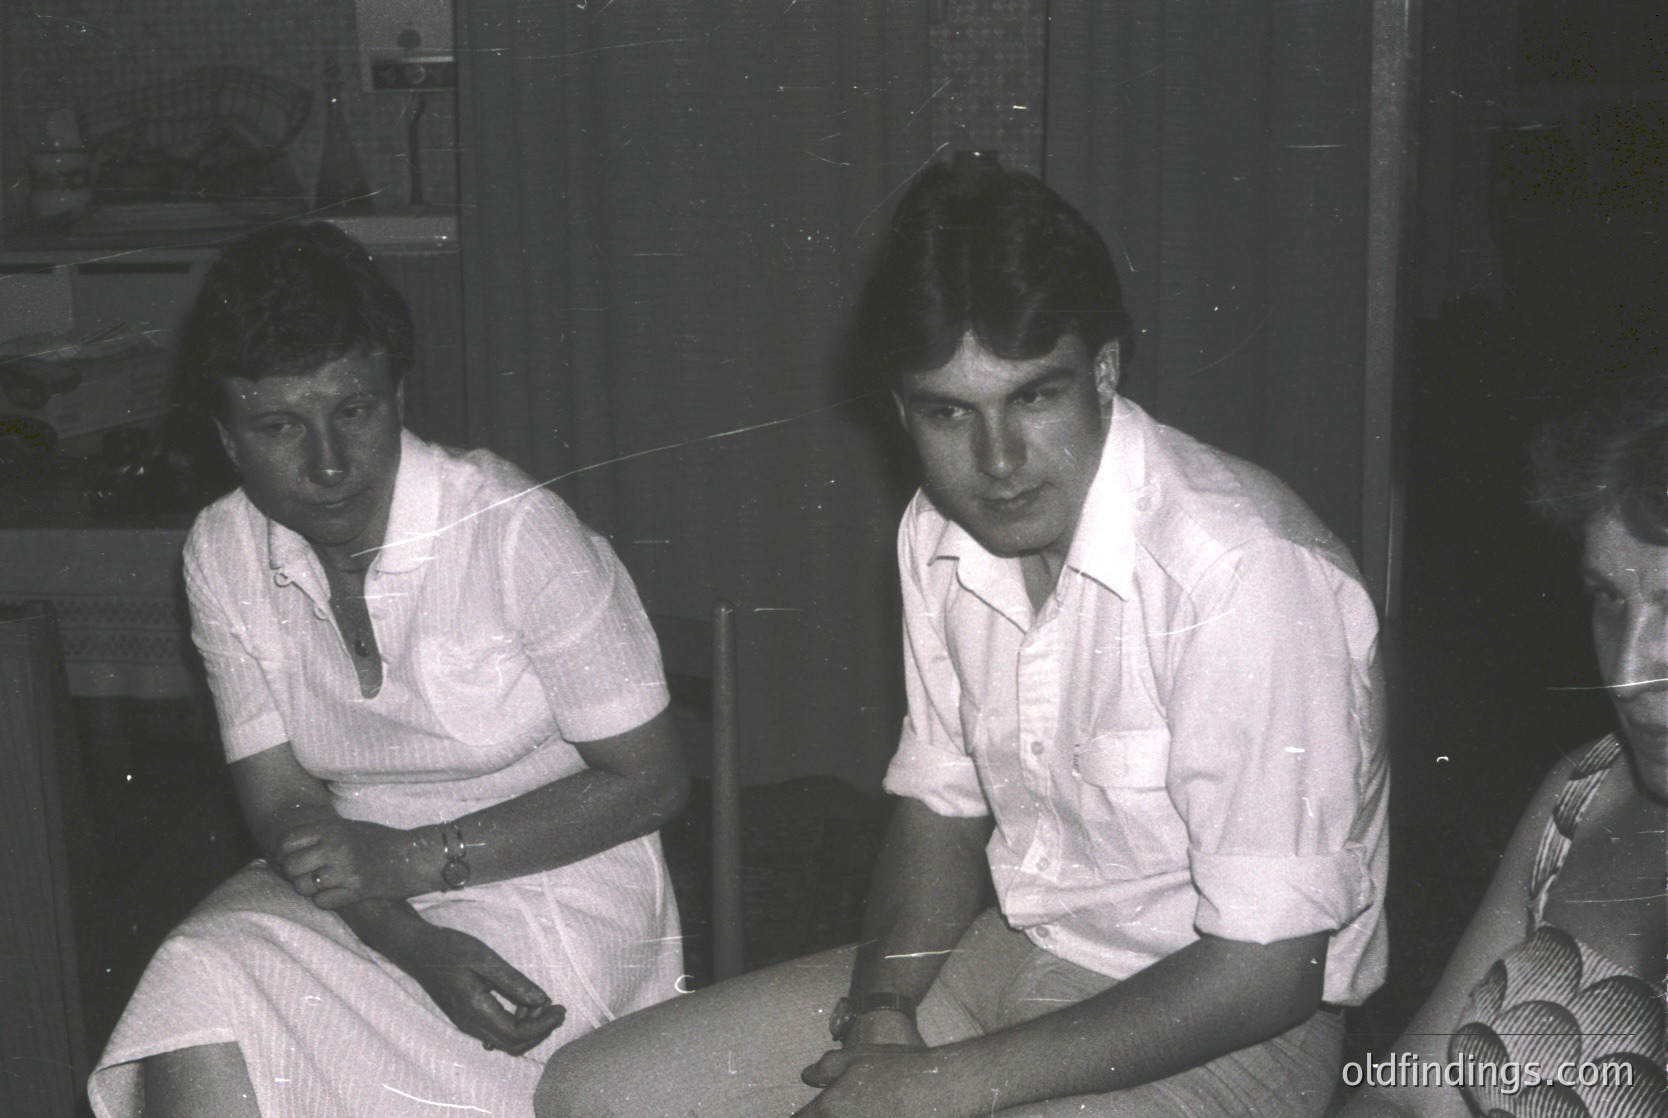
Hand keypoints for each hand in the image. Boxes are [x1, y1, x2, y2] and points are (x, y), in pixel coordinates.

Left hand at [276, 817, 426, 907]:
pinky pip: (322, 901)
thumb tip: (288, 847)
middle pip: (291, 867)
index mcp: (333, 830)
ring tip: (324, 884)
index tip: (291, 857)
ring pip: (304, 887)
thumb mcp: (350, 828)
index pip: (288, 842)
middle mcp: (336, 848)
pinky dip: (326, 900)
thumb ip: (323, 834)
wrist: (414, 857)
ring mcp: (345, 870)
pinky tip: (337, 892)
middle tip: (307, 874)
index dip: (284, 853)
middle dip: (295, 874)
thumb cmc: (381, 841)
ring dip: (310, 889)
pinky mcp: (356, 891)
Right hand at [393, 922, 565, 1055]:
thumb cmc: (450, 949)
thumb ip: (514, 982)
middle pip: (512, 1044)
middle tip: (557, 1010)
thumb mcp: (485, 960)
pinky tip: (521, 1005)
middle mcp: (470, 1024)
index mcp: (476, 1010)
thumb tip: (542, 1000)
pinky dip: (514, 1025)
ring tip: (541, 1003)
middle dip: (539, 1031)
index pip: (516, 1034)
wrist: (418, 950)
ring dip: (527, 1028)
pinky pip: (494, 1032)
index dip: (543, 1026)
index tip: (561, 1009)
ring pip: (504, 1041)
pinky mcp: (465, 1018)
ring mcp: (466, 1023)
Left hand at [795, 1044, 974, 1117]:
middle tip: (843, 1107)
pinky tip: (879, 1113)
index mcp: (831, 1109)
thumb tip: (807, 1076)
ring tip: (860, 1109)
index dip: (803, 1116)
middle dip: (822, 1117)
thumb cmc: (900, 1068)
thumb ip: (827, 1068)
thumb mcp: (858, 1057)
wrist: (944, 1088)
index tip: (810, 1112)